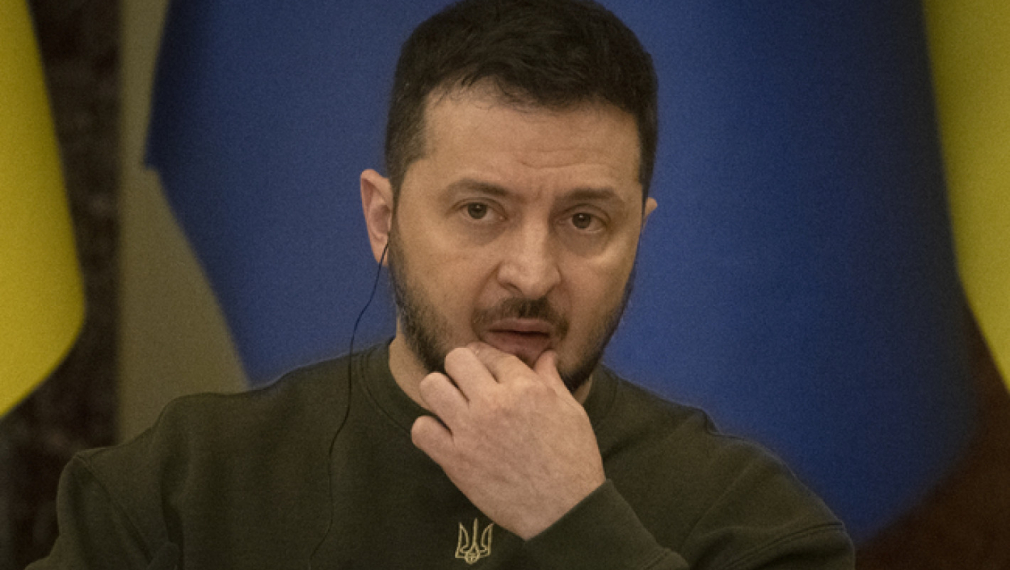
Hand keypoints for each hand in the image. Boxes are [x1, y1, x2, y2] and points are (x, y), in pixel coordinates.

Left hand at [411, 342, 605, 539]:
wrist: (565, 509)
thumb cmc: (573, 459)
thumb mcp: (571, 411)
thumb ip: (551, 379)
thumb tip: (546, 355)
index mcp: (525, 388)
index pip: (490, 353)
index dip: (487, 358)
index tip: (486, 368)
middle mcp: (494, 403)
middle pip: (456, 359)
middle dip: (461, 367)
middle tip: (469, 384)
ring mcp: (470, 431)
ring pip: (431, 387)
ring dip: (440, 392)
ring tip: (453, 406)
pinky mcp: (455, 460)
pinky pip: (421, 430)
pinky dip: (428, 430)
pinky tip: (444, 436)